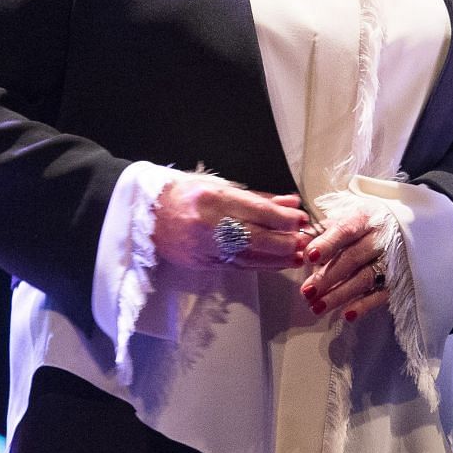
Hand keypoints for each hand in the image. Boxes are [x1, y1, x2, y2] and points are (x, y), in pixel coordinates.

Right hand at [151, 176, 311, 269]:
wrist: (149, 214)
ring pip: (248, 256)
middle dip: (283, 241)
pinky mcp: (202, 264)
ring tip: (296, 256)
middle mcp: (209, 224)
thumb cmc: (187, 194)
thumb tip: (290, 203)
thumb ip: (257, 197)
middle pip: (255, 237)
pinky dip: (260, 265)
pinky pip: (237, 266)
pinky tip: (276, 263)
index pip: (256, 211)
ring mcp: (204, 247)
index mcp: (213, 198)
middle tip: (304, 241)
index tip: (301, 218)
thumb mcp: (220, 186)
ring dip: (276, 258)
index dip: (283, 217)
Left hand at [300, 208, 390, 320]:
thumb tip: (298, 244)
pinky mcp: (399, 279)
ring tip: (317, 307)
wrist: (407, 230)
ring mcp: (392, 259)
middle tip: (306, 292)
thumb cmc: (367, 227)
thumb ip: (325, 233)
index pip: (345, 230)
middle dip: (327, 276)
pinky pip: (382, 295)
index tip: (309, 257)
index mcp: (365, 218)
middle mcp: (381, 237)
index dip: (327, 243)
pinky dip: (364, 305)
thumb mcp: (349, 219)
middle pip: (353, 257)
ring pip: (365, 278)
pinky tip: (346, 315)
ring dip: (339, 295)